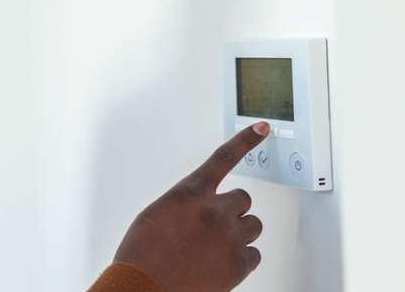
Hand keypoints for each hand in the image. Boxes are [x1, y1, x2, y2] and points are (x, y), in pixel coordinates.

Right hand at [113, 122, 269, 290]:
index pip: (223, 158)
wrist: (145, 288)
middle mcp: (213, 210)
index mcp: (189, 193)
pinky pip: (254, 254)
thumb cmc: (143, 255)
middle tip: (215, 227)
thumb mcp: (156, 216)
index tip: (262, 128)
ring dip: (239, 233)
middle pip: (243, 199)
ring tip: (216, 248)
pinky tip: (221, 265)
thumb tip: (201, 211)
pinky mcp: (239, 263)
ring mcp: (229, 237)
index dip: (245, 140)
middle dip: (232, 210)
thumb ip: (185, 206)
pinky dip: (242, 260)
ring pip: (253, 225)